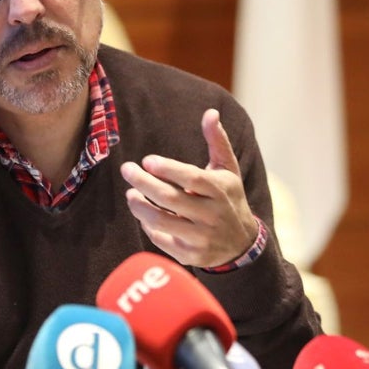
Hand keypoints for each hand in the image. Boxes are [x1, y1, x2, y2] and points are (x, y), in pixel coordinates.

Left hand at [121, 108, 257, 268]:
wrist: (241, 243)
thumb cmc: (228, 198)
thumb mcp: (228, 170)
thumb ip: (217, 141)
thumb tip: (210, 112)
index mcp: (221, 190)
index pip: (192, 179)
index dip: (168, 169)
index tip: (147, 160)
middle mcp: (212, 215)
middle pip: (171, 199)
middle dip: (144, 183)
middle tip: (127, 170)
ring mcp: (202, 237)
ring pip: (161, 222)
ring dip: (139, 207)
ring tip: (130, 194)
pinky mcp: (191, 255)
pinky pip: (161, 240)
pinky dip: (148, 226)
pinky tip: (143, 214)